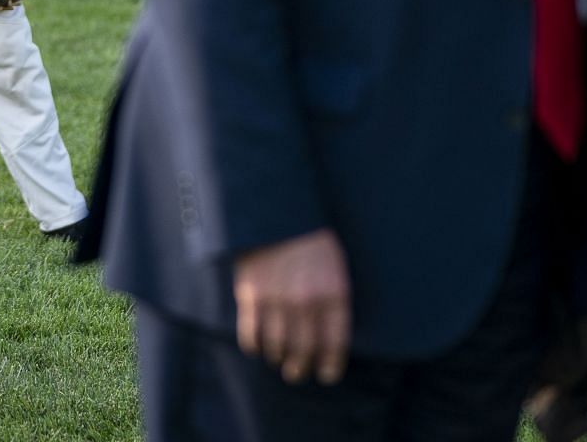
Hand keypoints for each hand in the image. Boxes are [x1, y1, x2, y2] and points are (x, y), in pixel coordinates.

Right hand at [234, 228, 350, 384]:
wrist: (277, 211)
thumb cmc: (311, 240)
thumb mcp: (336, 266)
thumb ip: (334, 300)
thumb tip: (328, 337)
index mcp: (332, 293)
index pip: (334, 343)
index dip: (330, 365)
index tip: (326, 375)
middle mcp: (305, 301)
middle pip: (303, 351)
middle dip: (300, 368)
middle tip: (297, 373)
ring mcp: (277, 299)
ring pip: (277, 347)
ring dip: (278, 358)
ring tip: (278, 359)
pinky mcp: (250, 295)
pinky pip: (251, 334)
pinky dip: (254, 346)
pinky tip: (258, 347)